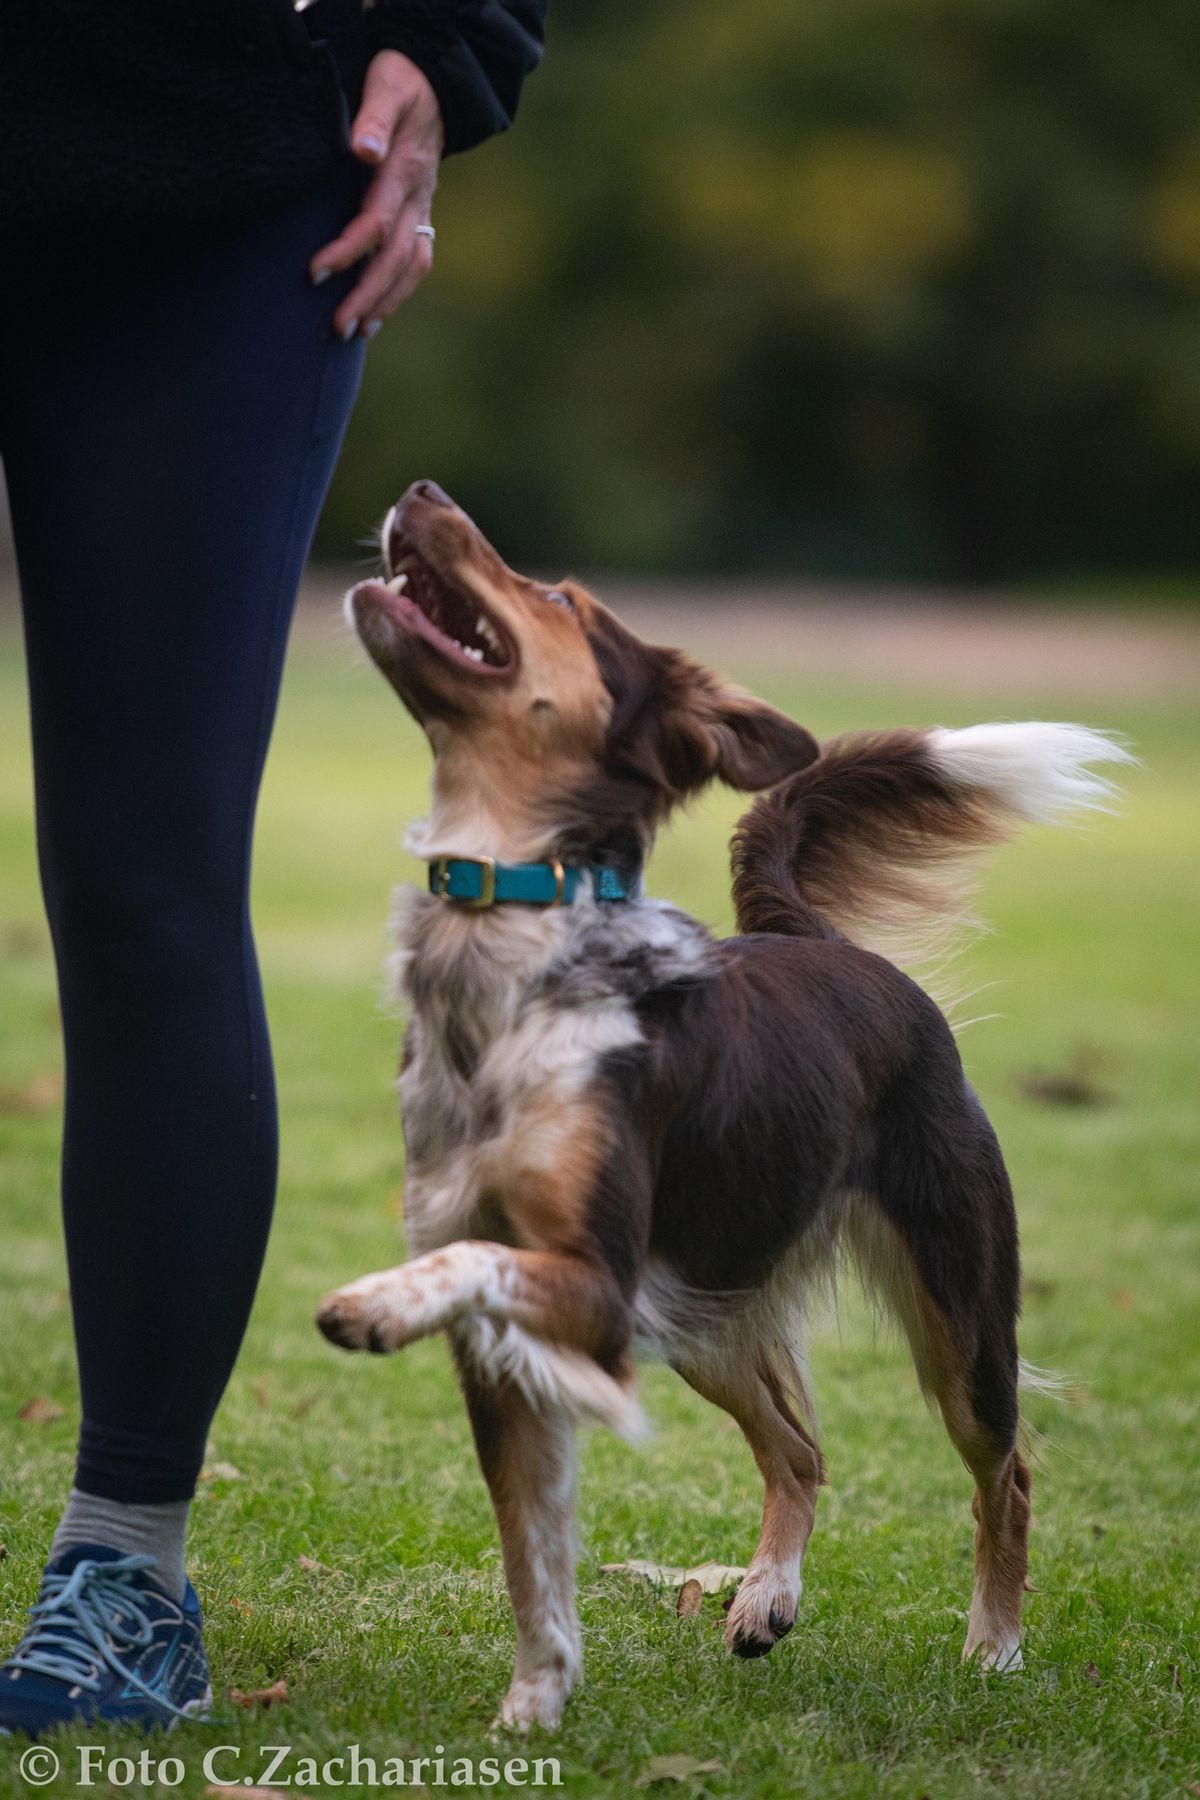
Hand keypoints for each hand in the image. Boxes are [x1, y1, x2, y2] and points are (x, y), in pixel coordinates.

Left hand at [310, 50, 443, 340]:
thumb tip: (363, 149)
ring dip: (384, 303)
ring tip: (356, 332)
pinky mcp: (422, 217)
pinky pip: (415, 264)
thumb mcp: (388, 86)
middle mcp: (418, 199)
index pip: (374, 223)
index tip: (314, 273)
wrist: (436, 83)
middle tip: (337, 327)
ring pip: (410, 268)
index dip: (346, 251)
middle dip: (366, 295)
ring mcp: (423, 210)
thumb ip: (375, 117)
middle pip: (394, 259)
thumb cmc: (400, 82)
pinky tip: (376, 315)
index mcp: (405, 172)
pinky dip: (397, 293)